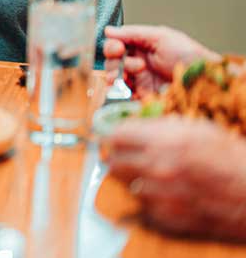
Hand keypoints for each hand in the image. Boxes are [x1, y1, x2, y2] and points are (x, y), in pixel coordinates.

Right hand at [102, 25, 218, 97]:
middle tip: (139, 65)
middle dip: (117, 63)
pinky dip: (119, 94)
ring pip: (114, 79)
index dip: (112, 47)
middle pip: (111, 62)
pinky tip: (127, 91)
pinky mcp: (142, 96)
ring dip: (117, 77)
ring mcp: (139, 81)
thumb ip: (132, 33)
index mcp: (140, 46)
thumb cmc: (188, 54)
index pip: (115, 46)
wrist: (204, 79)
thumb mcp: (160, 36)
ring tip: (130, 79)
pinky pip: (122, 96)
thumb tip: (108, 30)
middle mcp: (136, 62)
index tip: (119, 48)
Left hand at [105, 116, 245, 240]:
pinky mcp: (167, 218)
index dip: (115, 136)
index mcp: (164, 141)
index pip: (116, 136)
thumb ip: (161, 128)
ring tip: (152, 176)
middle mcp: (157, 167)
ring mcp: (160, 195)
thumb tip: (134, 128)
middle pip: (115, 162)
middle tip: (127, 157)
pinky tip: (166, 194)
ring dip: (134, 180)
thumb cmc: (232, 158)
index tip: (115, 138)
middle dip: (120, 158)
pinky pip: (143, 207)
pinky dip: (150, 200)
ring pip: (127, 185)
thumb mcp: (198, 129)